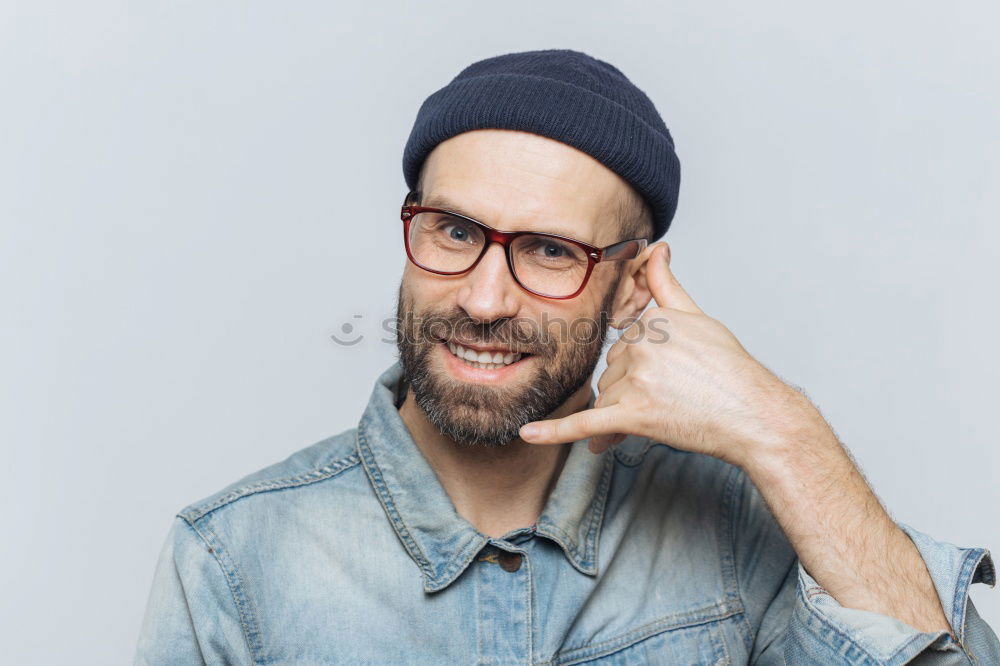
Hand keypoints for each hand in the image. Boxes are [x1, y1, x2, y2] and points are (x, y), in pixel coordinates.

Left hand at [519, 243, 817, 467]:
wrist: (756, 416)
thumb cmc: (731, 371)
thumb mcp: (699, 318)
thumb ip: (666, 286)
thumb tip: (656, 249)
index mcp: (650, 322)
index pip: (623, 348)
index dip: (641, 371)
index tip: (671, 380)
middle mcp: (641, 347)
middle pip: (611, 375)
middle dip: (631, 394)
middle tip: (675, 403)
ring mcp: (637, 381)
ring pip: (606, 400)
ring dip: (621, 417)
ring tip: (667, 420)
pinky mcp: (635, 415)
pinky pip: (586, 423)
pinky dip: (554, 432)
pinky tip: (527, 435)